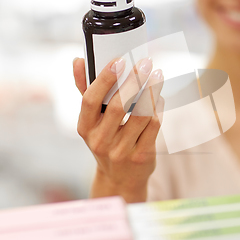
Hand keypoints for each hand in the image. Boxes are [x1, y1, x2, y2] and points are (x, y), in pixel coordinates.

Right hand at [73, 57, 163, 202]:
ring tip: (158, 75)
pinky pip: (153, 127)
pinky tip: (160, 96)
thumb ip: (85, 89)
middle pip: (117, 106)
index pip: (90, 100)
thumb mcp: (92, 120)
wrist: (120, 179)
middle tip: (146, 62)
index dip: (104, 79)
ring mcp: (121, 151)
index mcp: (85, 128)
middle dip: (133, 81)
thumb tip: (79, 60)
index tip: (118, 60)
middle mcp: (100, 141)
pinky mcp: (142, 156)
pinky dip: (158, 108)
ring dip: (151, 91)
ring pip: (140, 115)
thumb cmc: (106, 140)